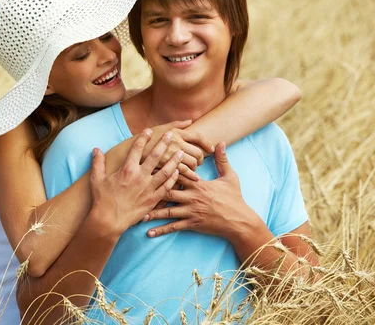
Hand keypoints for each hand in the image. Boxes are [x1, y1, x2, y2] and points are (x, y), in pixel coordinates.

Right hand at [90, 129, 182, 236]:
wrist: (109, 220)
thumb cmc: (102, 200)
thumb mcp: (96, 179)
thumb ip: (97, 163)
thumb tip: (96, 149)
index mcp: (127, 169)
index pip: (137, 148)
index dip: (143, 138)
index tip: (149, 130)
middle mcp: (140, 176)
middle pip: (156, 156)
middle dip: (164, 143)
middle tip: (171, 135)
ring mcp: (149, 188)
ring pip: (166, 171)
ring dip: (174, 160)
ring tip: (181, 152)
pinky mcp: (153, 199)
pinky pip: (167, 187)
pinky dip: (173, 178)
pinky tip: (178, 172)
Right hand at [143, 120, 214, 181]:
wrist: (130, 152)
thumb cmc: (146, 139)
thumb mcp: (160, 128)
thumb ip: (177, 124)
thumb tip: (191, 121)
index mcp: (176, 133)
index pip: (198, 136)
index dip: (207, 143)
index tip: (211, 149)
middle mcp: (176, 143)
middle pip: (198, 152)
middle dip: (201, 159)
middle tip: (199, 162)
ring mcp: (171, 156)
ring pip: (192, 164)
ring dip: (195, 168)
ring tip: (193, 170)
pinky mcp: (166, 167)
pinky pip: (183, 173)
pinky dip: (190, 176)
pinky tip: (192, 178)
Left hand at [143, 142, 259, 240]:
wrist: (240, 221)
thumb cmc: (235, 198)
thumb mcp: (230, 177)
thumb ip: (222, 159)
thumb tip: (220, 142)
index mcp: (199, 184)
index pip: (178, 174)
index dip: (164, 168)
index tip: (149, 163)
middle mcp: (192, 197)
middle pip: (168, 190)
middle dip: (152, 188)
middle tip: (135, 186)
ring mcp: (191, 211)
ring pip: (167, 210)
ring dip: (152, 211)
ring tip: (137, 212)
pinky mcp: (192, 224)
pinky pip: (173, 227)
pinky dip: (161, 230)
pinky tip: (149, 232)